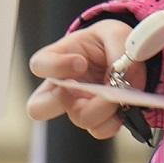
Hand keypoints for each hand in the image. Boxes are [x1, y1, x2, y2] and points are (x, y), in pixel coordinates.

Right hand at [27, 20, 132, 140]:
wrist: (124, 58)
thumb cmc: (108, 42)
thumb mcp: (114, 32)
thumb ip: (118, 46)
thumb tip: (125, 74)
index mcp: (56, 59)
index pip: (39, 65)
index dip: (56, 67)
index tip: (81, 62)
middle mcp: (60, 89)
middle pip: (38, 108)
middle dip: (61, 102)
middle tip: (85, 89)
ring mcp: (77, 108)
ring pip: (81, 119)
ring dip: (103, 107)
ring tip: (119, 93)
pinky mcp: (97, 121)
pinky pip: (101, 130)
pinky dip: (116, 119)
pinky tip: (125, 104)